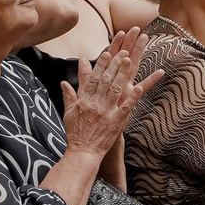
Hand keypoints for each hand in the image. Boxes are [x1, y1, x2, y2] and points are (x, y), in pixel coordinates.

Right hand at [60, 26, 162, 158]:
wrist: (83, 153)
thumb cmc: (76, 134)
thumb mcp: (68, 113)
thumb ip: (68, 96)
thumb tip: (64, 82)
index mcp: (84, 100)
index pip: (93, 78)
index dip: (101, 65)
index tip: (107, 53)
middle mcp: (95, 104)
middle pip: (106, 80)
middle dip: (114, 64)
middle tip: (122, 52)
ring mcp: (106, 112)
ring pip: (116, 89)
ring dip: (123, 73)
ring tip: (129, 61)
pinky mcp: (116, 122)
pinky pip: (126, 107)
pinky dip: (133, 96)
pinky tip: (140, 86)